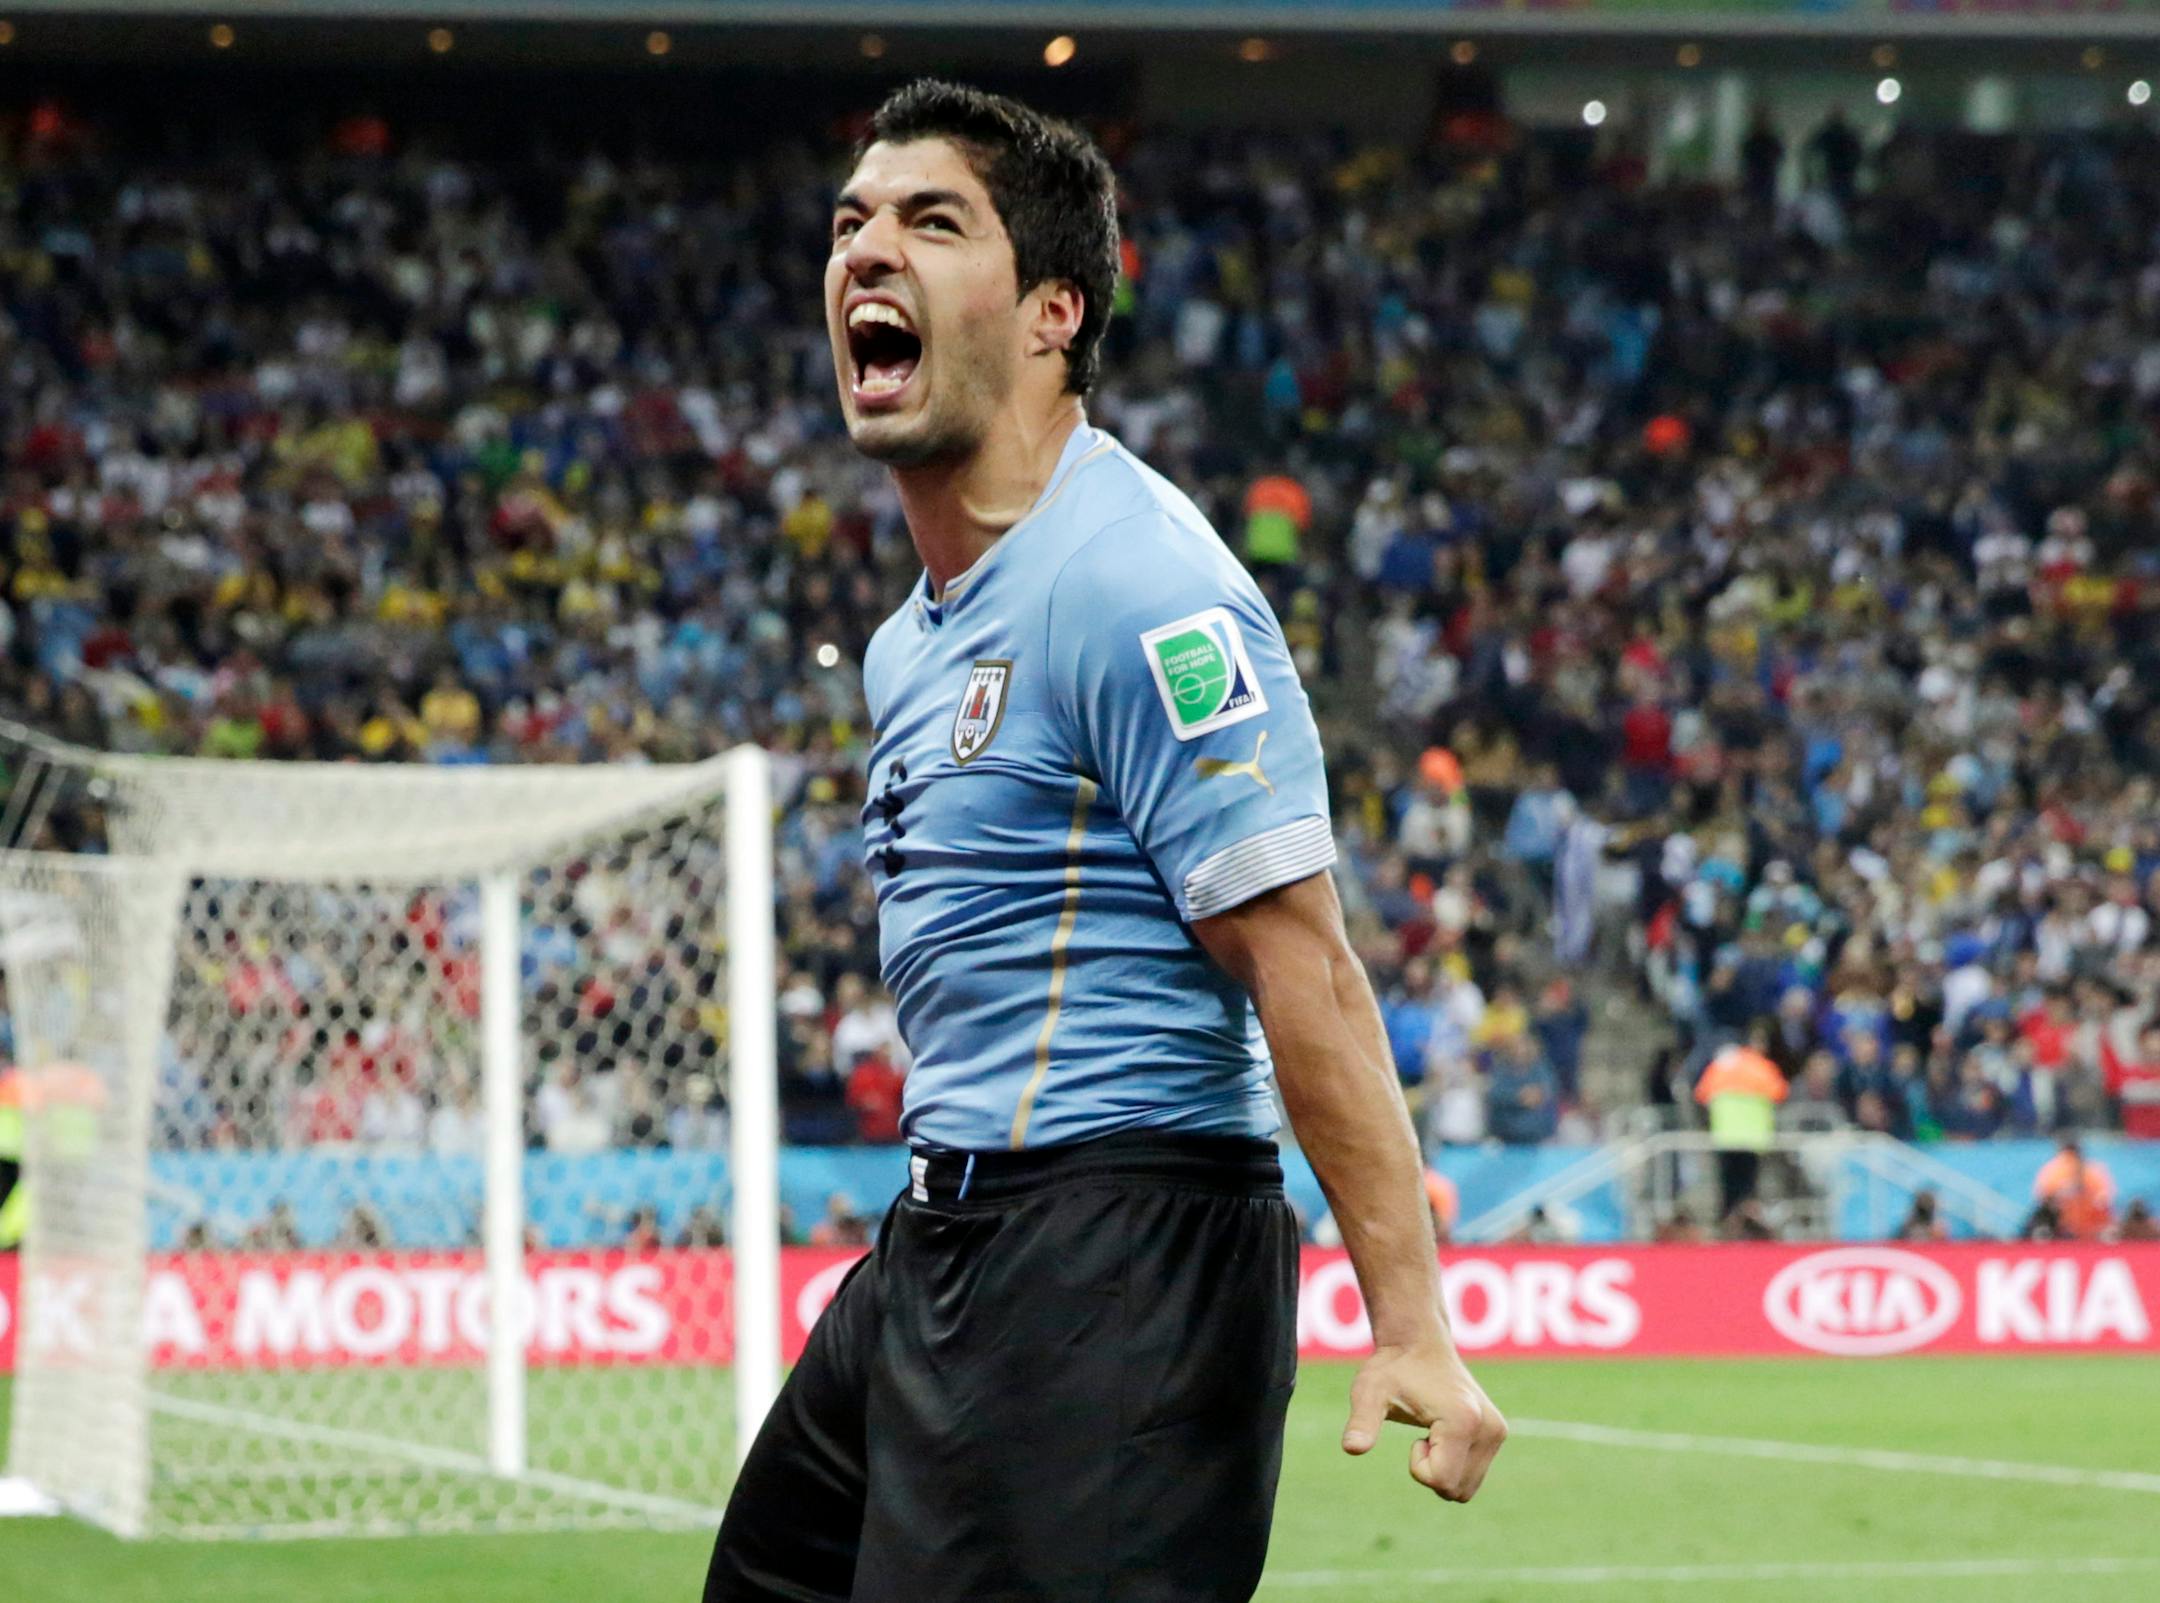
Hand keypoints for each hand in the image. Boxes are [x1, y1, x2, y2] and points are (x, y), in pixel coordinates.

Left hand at [1341, 1338, 1506, 1501]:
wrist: (1419, 1343)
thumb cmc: (1391, 1368)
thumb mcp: (1369, 1394)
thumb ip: (1362, 1422)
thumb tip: (1351, 1448)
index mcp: (1463, 1421)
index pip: (1441, 1480)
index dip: (1418, 1467)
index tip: (1414, 1437)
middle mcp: (1489, 1428)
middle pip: (1456, 1491)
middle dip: (1431, 1472)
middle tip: (1422, 1435)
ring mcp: (1497, 1431)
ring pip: (1466, 1489)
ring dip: (1442, 1471)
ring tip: (1432, 1433)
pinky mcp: (1498, 1432)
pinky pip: (1474, 1475)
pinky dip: (1454, 1466)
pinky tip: (1442, 1434)